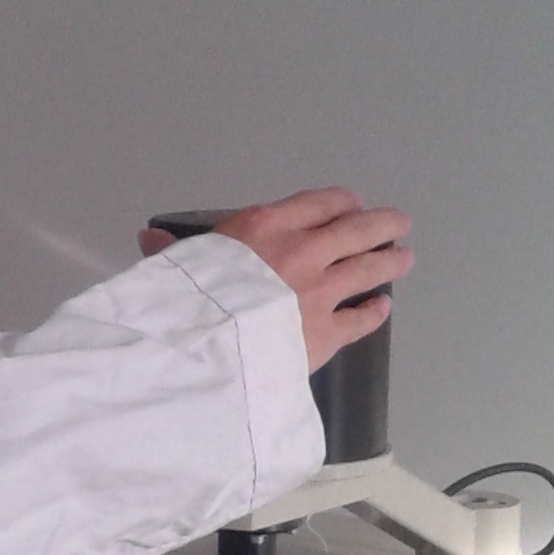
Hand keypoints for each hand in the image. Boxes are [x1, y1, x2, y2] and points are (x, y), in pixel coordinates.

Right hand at [139, 188, 413, 373]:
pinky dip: (375, 311)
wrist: (202, 351)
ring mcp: (320, 293)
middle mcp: (303, 251)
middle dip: (382, 224)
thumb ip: (175, 250)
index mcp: (267, 225)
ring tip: (405, 257)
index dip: (340, 203)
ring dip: (390, 261)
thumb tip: (148, 239)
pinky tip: (384, 308)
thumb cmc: (186, 300)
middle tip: (399, 223)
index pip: (320, 203)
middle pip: (356, 230)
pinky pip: (360, 319)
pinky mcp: (327, 333)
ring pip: (368, 269)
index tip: (349, 206)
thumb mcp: (179, 264)